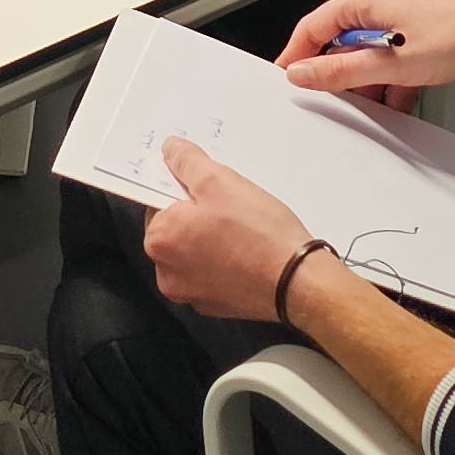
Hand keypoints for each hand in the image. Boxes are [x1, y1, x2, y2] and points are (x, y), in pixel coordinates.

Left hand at [141, 139, 318, 323]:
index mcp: (159, 240)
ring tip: (242, 228)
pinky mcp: (216, 305)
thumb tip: (170, 149)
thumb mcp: (219, 180)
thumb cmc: (258, 233)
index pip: (157, 202)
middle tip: (230, 205)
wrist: (297, 283)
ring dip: (211, 237)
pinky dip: (224, 260)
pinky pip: (212, 273)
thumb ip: (187, 162)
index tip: (207, 185)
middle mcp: (167, 272)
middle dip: (198, 213)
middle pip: (176, 228)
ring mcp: (191, 293)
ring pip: (194, 252)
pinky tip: (247, 251)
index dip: (183, 188)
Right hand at [278, 0, 454, 108]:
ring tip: (367, 108)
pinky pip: (390, 69)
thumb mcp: (391, 61)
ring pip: (366, 61)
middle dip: (336, 76)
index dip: (296, 55)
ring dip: (366, 86)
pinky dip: (390, 88)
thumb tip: (303, 73)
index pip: (313, 27)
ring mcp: (400, 26)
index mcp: (365, 1)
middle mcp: (379, 9)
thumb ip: (342, 69)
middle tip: (330, 102)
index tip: (287, 82)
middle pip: (338, 45)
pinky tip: (395, 106)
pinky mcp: (417, 44)